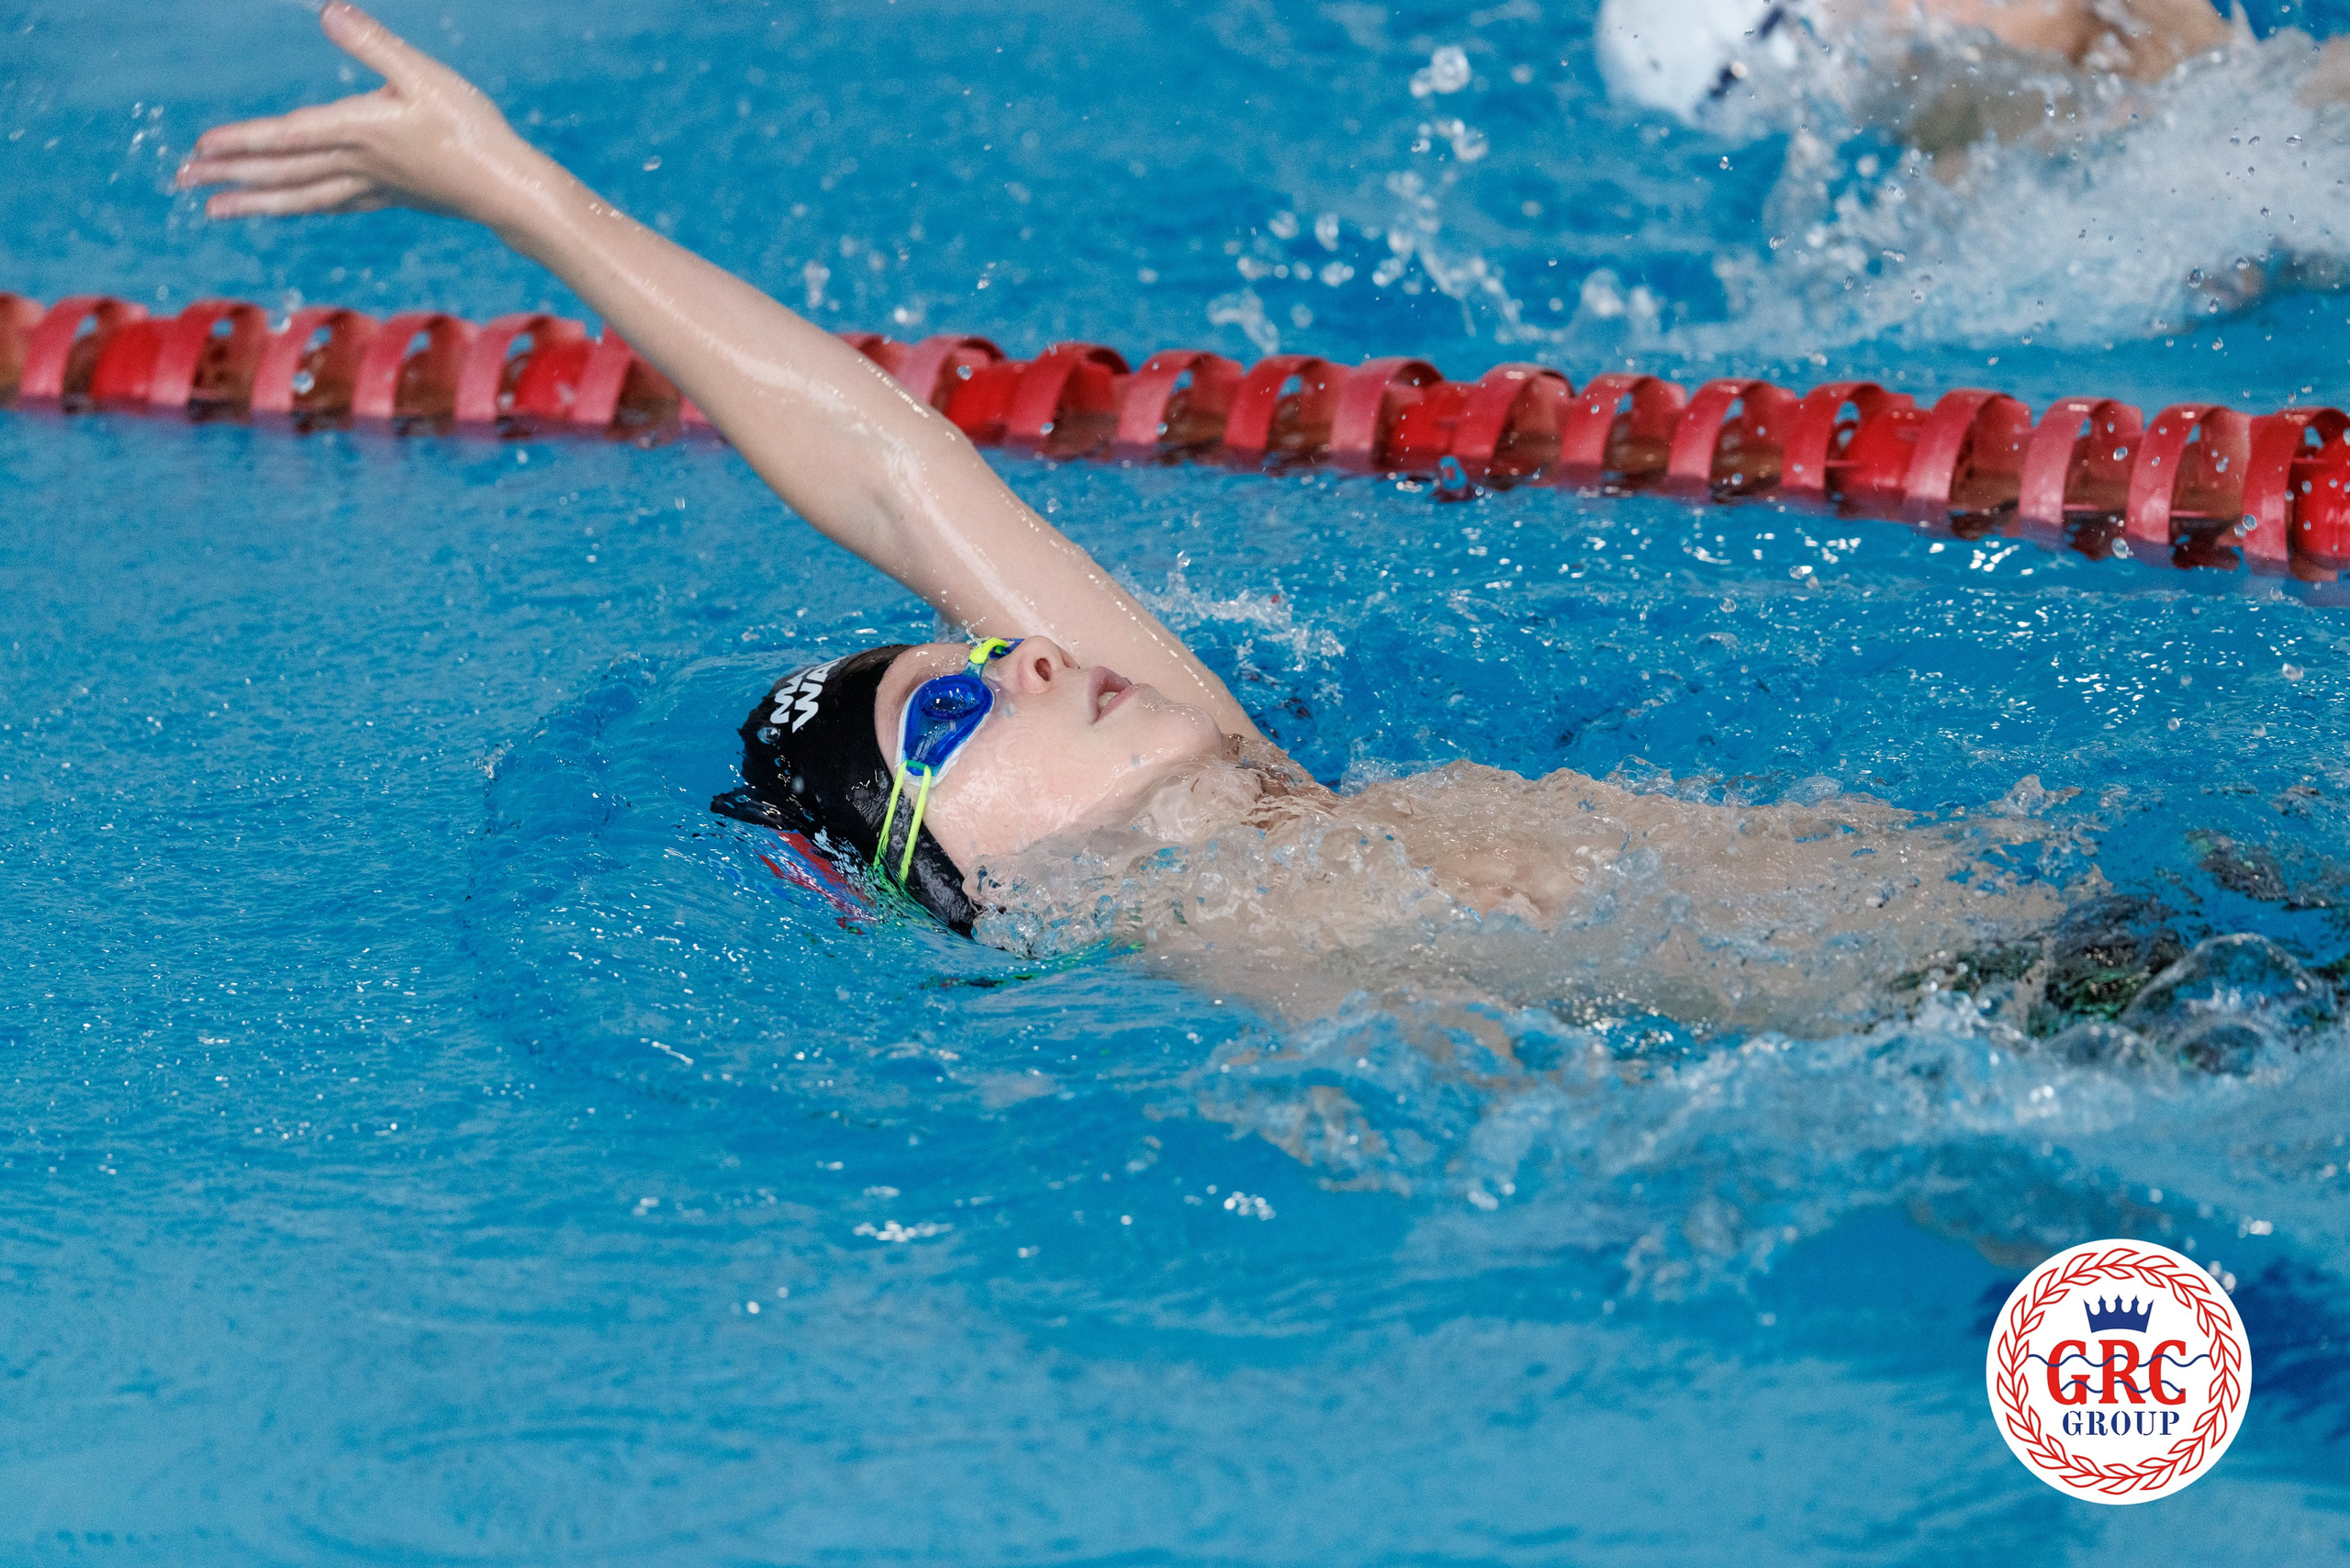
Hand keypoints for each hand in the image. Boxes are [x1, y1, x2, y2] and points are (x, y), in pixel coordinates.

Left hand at [176, 1, 537, 224]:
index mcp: (359, 130)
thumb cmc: (471, 129)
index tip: (201, 148)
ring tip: (216, 212)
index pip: (287, 136)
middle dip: (230, 176)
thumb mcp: (424, 74)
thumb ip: (373, 43)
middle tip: (183, 183)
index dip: (242, 141)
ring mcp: (371, 185)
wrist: (508, 188)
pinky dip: (301, 206)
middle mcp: (356, 163)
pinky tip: (288, 208)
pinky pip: (331, 203)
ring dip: (256, 203)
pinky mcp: (391, 195)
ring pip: (300, 196)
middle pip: (282, 171)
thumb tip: (329, 11)